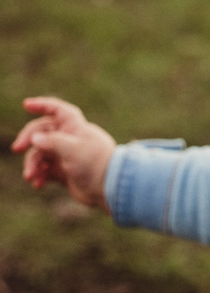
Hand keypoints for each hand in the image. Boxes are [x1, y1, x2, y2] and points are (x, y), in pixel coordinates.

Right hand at [11, 97, 116, 212]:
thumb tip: (35, 138)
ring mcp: (66, 156)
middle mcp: (70, 139)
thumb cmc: (96, 164)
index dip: (44, 105)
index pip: (59, 111)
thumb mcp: (73, 149)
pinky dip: (39, 176)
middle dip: (29, 139)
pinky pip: (44, 170)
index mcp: (76, 128)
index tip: (27, 104)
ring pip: (41, 154)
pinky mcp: (64, 172)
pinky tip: (38, 184)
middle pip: (43, 132)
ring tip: (30, 177)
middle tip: (17, 148)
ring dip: (32, 164)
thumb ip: (53, 142)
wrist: (109, 188)